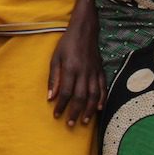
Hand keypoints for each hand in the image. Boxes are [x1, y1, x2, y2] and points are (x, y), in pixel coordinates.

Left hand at [48, 0, 105, 125]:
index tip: (56, 115)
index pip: (65, 92)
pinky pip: (104, 88)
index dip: (61, 105)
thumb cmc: (66, 44)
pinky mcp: (101, 71)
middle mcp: (84, 72)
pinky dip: (102, 99)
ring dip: (89, 110)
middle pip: (81, 97)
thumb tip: (50, 96)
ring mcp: (94, 72)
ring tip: (85, 122)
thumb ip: (53, 77)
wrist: (85, 30)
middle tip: (70, 124)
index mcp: (70, 69)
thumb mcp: (55, 57)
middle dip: (75, 112)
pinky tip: (100, 109)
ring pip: (94, 96)